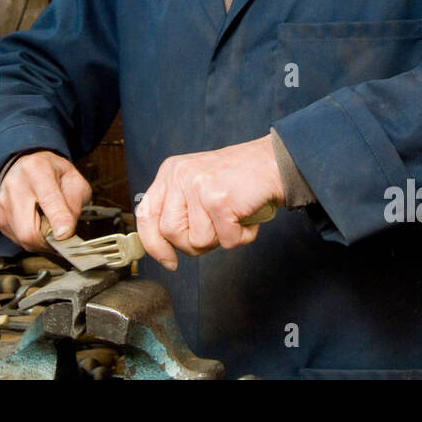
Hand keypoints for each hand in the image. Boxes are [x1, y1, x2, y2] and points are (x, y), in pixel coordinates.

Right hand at [0, 150, 91, 252]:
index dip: (58, 219)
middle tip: (62, 234)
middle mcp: (14, 183)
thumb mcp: (75, 181)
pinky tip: (37, 224)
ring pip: (23, 238)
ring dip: (41, 240)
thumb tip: (66, 231)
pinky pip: (17, 239)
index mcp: (37, 168)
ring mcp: (2, 201)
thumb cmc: (54, 174)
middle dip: (49, 239)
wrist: (29, 168)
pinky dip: (31, 239)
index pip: (48, 199)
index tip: (65, 234)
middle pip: (29, 229)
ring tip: (50, 225)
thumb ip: (74, 204)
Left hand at [135, 134, 283, 270]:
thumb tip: (162, 247)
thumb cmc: (240, 178)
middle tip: (216, 230)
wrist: (275, 161)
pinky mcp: (220, 200)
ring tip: (233, 219)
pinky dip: (241, 237)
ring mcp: (199, 186)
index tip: (167, 260)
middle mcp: (180, 175)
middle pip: (170, 233)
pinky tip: (247, 219)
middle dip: (194, 243)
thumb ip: (179, 207)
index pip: (146, 214)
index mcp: (171, 172)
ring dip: (220, 240)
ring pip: (197, 241)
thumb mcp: (198, 183)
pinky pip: (226, 241)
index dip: (153, 243)